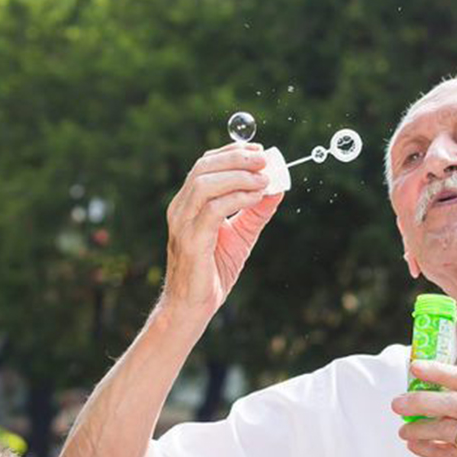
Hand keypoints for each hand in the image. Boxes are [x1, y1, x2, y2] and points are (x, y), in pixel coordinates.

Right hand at [162, 144, 283, 320]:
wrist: (191, 307)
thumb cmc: (212, 272)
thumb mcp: (240, 236)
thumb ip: (255, 212)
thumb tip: (276, 188)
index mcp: (187, 204)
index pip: (205, 164)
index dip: (231, 152)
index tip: (258, 150)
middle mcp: (180, 209)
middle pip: (204, 167)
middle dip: (237, 159)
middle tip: (265, 161)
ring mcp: (182, 224)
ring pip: (206, 183)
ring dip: (238, 176)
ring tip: (263, 180)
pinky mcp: (191, 241)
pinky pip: (214, 210)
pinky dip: (237, 198)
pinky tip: (256, 198)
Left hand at [391, 361, 456, 456]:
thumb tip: (434, 392)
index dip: (440, 372)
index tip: (415, 367)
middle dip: (422, 401)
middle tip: (398, 403)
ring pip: (449, 429)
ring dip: (420, 428)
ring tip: (405, 430)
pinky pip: (447, 454)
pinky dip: (427, 448)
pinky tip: (414, 446)